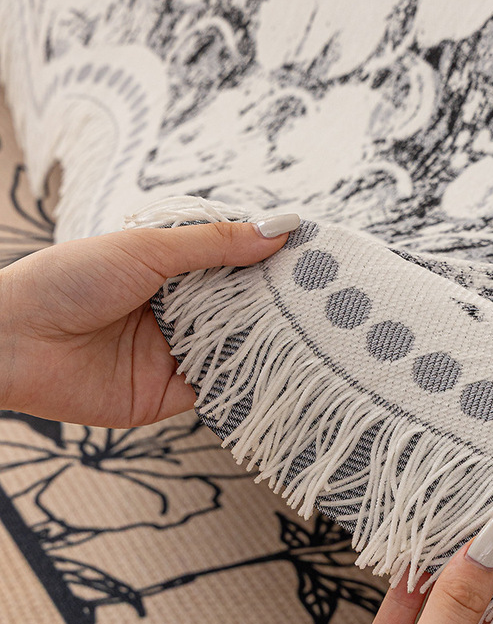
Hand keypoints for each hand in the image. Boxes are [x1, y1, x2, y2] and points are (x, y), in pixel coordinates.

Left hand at [0, 218, 295, 426]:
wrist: (11, 343)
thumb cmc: (68, 280)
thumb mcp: (146, 249)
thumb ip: (213, 244)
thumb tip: (278, 230)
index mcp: (172, 269)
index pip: (235, 263)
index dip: (271, 260)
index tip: (317, 258)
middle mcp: (180, 310)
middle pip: (242, 306)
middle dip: (278, 303)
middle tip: (330, 298)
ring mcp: (177, 352)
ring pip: (237, 346)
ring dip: (269, 341)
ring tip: (319, 331)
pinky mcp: (172, 393)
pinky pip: (219, 386)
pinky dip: (246, 380)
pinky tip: (282, 370)